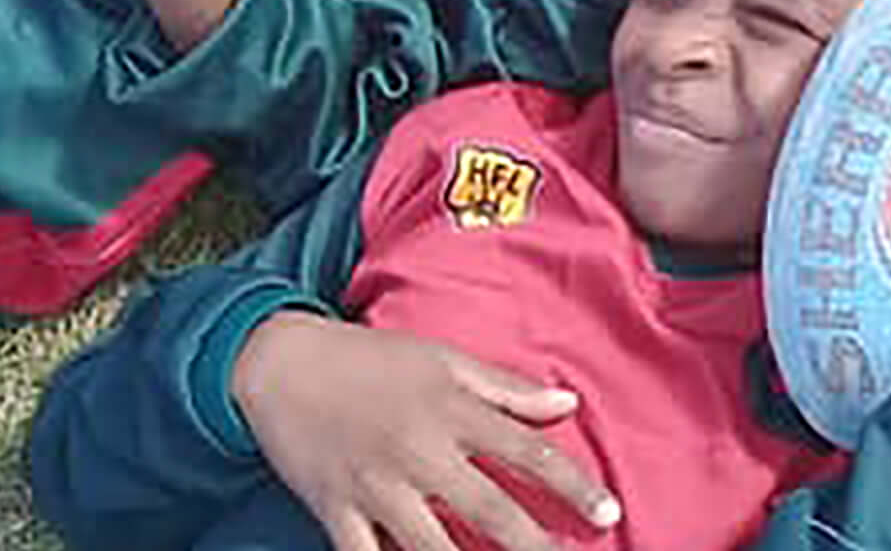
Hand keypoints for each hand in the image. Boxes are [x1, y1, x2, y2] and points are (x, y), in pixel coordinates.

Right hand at [230, 312, 622, 550]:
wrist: (280, 364)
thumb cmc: (371, 359)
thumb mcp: (445, 359)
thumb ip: (507, 387)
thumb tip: (568, 402)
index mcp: (452, 412)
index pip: (529, 452)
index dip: (573, 486)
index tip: (609, 512)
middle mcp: (419, 453)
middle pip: (490, 510)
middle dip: (534, 545)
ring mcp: (375, 487)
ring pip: (431, 547)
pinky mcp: (334, 510)